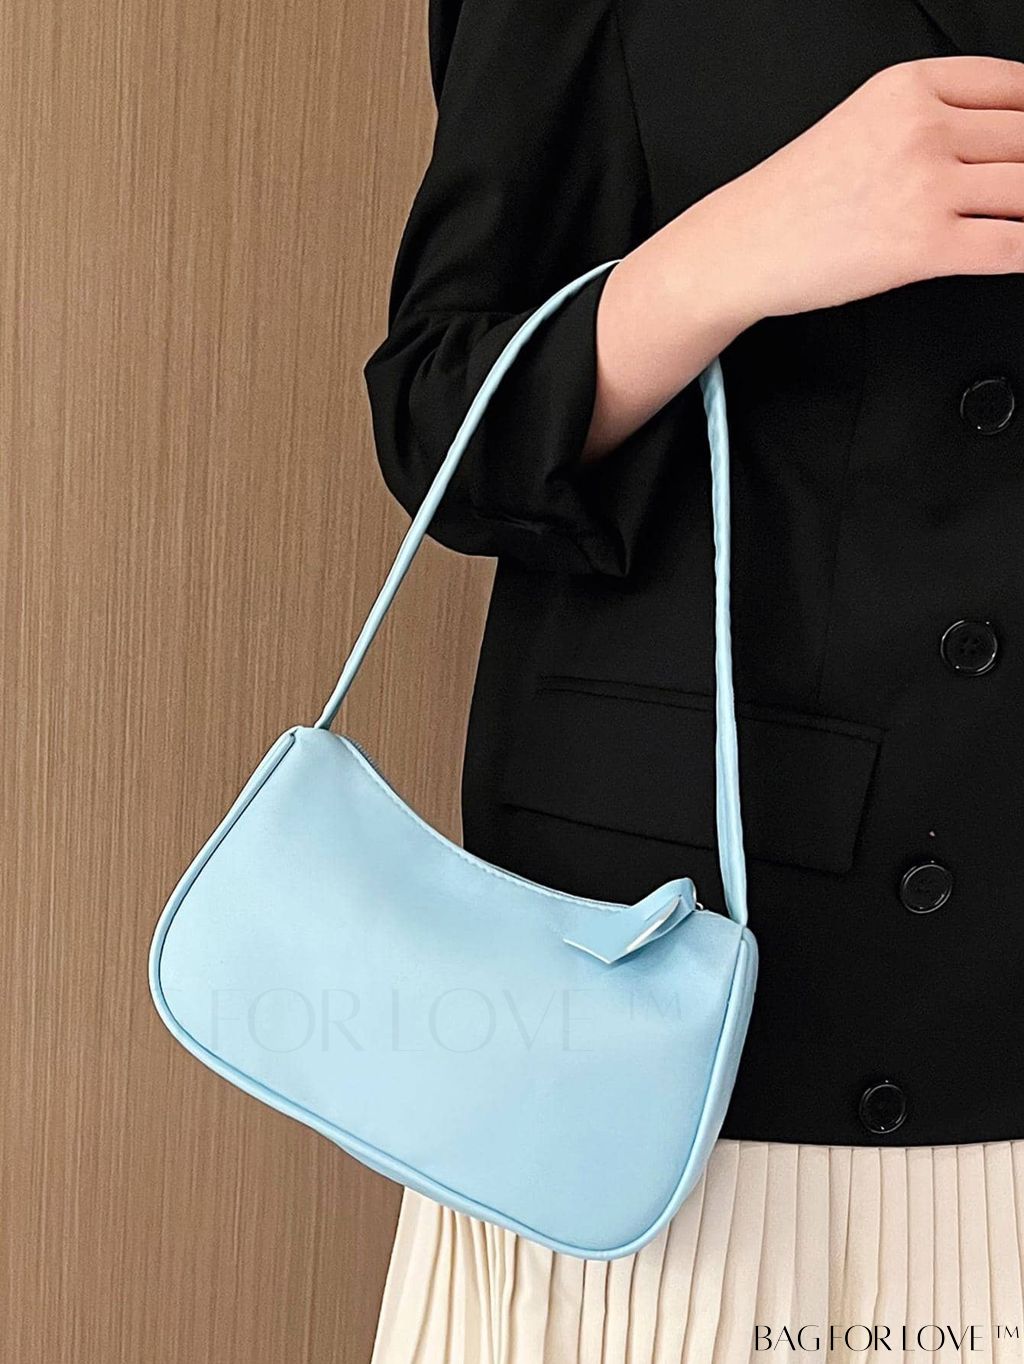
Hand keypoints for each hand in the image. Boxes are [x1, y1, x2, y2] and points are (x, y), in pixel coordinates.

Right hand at [692, 54, 1023, 324]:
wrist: (745, 245)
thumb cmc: (798, 194)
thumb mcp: (866, 120)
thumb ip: (935, 116)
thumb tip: (1005, 137)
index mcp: (910, 87)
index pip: (1016, 85)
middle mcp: (923, 129)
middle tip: (1023, 186)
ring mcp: (926, 187)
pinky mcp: (924, 246)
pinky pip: (1013, 246)